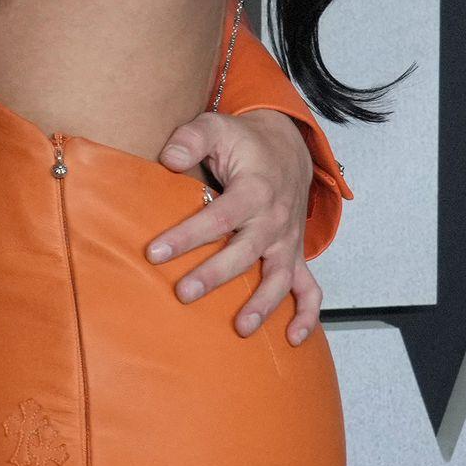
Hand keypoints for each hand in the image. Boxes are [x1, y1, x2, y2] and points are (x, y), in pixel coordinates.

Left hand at [145, 108, 323, 345]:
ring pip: (280, 277)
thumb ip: (190, 139)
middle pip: (246, 252)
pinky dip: (307, 315)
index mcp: (255, 190)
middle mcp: (275, 220)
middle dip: (215, 275)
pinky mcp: (294, 254)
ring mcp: (288, 241)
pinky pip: (310, 288)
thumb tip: (170, 159)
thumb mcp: (215, 126)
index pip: (219, 217)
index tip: (155, 252)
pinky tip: (292, 339)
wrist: (287, 146)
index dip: (187, 235)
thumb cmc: (244, 142)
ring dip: (264, 304)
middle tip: (183, 293)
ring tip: (240, 328)